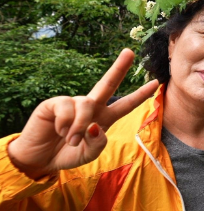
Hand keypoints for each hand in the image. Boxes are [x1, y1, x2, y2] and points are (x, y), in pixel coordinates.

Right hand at [7, 49, 158, 179]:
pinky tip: (57, 130)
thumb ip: (97, 143)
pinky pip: (67, 108)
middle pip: (108, 83)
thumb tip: (95, 125)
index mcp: (103, 118)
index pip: (125, 104)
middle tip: (130, 51)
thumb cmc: (66, 154)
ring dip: (80, 126)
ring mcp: (73, 103)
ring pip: (87, 104)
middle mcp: (91, 107)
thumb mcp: (88, 154)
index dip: (140, 95)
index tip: (156, 82)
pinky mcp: (54, 104)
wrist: (39, 159)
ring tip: (70, 140)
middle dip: (119, 67)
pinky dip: (65, 124)